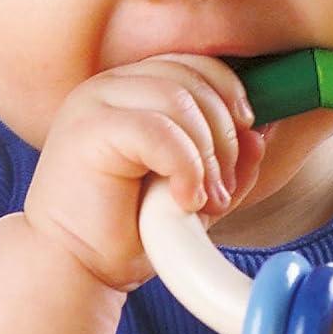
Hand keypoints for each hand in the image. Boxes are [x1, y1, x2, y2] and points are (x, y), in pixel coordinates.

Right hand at [22, 54, 269, 292]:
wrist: (72, 269)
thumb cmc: (126, 232)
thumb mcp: (193, 190)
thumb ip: (227, 161)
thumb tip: (260, 134)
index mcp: (131, 89)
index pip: (195, 65)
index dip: (230, 94)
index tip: (247, 133)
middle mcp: (110, 87)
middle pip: (192, 79)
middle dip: (224, 134)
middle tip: (222, 190)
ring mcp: (94, 103)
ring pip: (179, 101)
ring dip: (207, 155)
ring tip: (204, 201)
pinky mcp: (87, 130)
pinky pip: (158, 130)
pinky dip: (185, 166)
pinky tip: (184, 199)